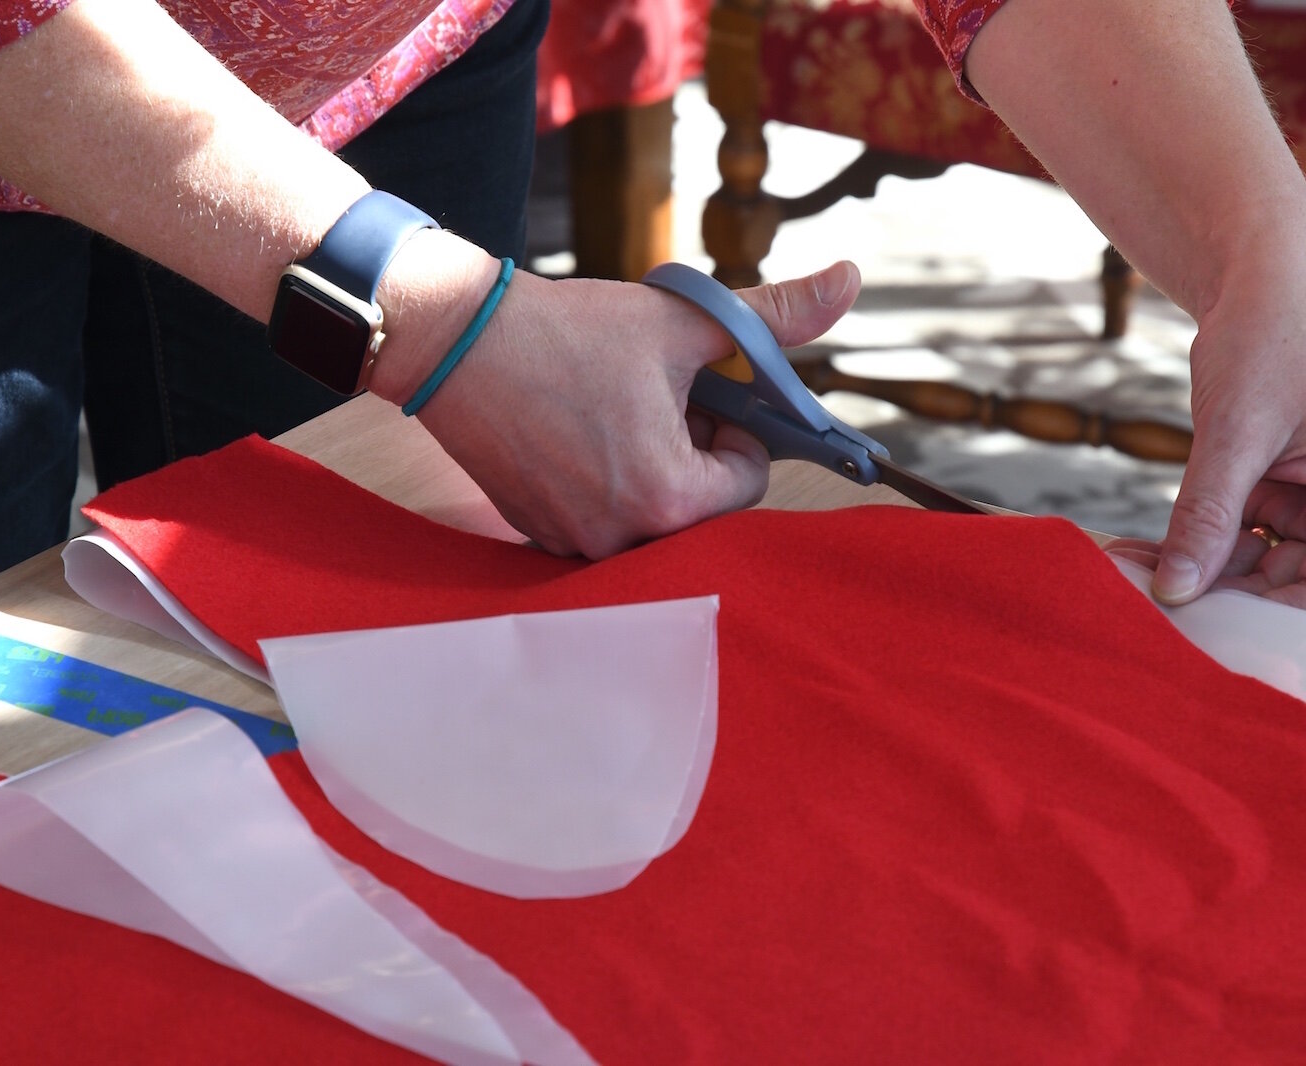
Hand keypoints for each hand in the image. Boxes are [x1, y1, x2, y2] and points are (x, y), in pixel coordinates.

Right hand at [383, 260, 861, 557]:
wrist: (454, 340)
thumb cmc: (569, 331)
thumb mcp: (682, 320)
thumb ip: (774, 315)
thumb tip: (850, 280)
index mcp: (669, 497)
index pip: (747, 482)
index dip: (735, 429)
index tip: (699, 392)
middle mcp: (623, 540)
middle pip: (701, 506)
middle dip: (694, 455)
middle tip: (654, 401)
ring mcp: (575, 545)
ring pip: (652, 515)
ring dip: (651, 471)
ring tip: (612, 415)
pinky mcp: (539, 537)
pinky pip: (604, 521)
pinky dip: (605, 486)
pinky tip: (574, 436)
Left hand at [1123, 267, 1305, 616]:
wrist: (1255, 283)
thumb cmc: (1269, 338)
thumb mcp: (1234, 432)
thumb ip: (1206, 515)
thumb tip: (1175, 590)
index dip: (1263, 619)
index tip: (1195, 632)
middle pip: (1286, 589)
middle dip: (1216, 596)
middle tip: (1144, 607)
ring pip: (1251, 571)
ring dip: (1192, 572)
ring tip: (1127, 574)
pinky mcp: (1275, 497)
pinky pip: (1230, 540)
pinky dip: (1188, 546)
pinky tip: (1137, 553)